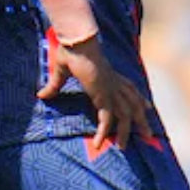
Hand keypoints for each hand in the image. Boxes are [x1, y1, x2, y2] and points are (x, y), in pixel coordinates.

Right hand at [44, 34, 149, 150]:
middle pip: (133, 104)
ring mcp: (110, 91)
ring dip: (125, 132)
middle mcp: (114, 84)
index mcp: (109, 76)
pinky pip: (107, 119)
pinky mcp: (102, 96)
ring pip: (124, 116)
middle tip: (148, 134)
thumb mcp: (61, 71)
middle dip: (141, 120)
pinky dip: (103, 132)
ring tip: (123, 147)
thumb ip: (54, 85)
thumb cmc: (72, 50)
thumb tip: (40, 95)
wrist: (77, 41)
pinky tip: (99, 144)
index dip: (138, 99)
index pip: (130, 89)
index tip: (147, 107)